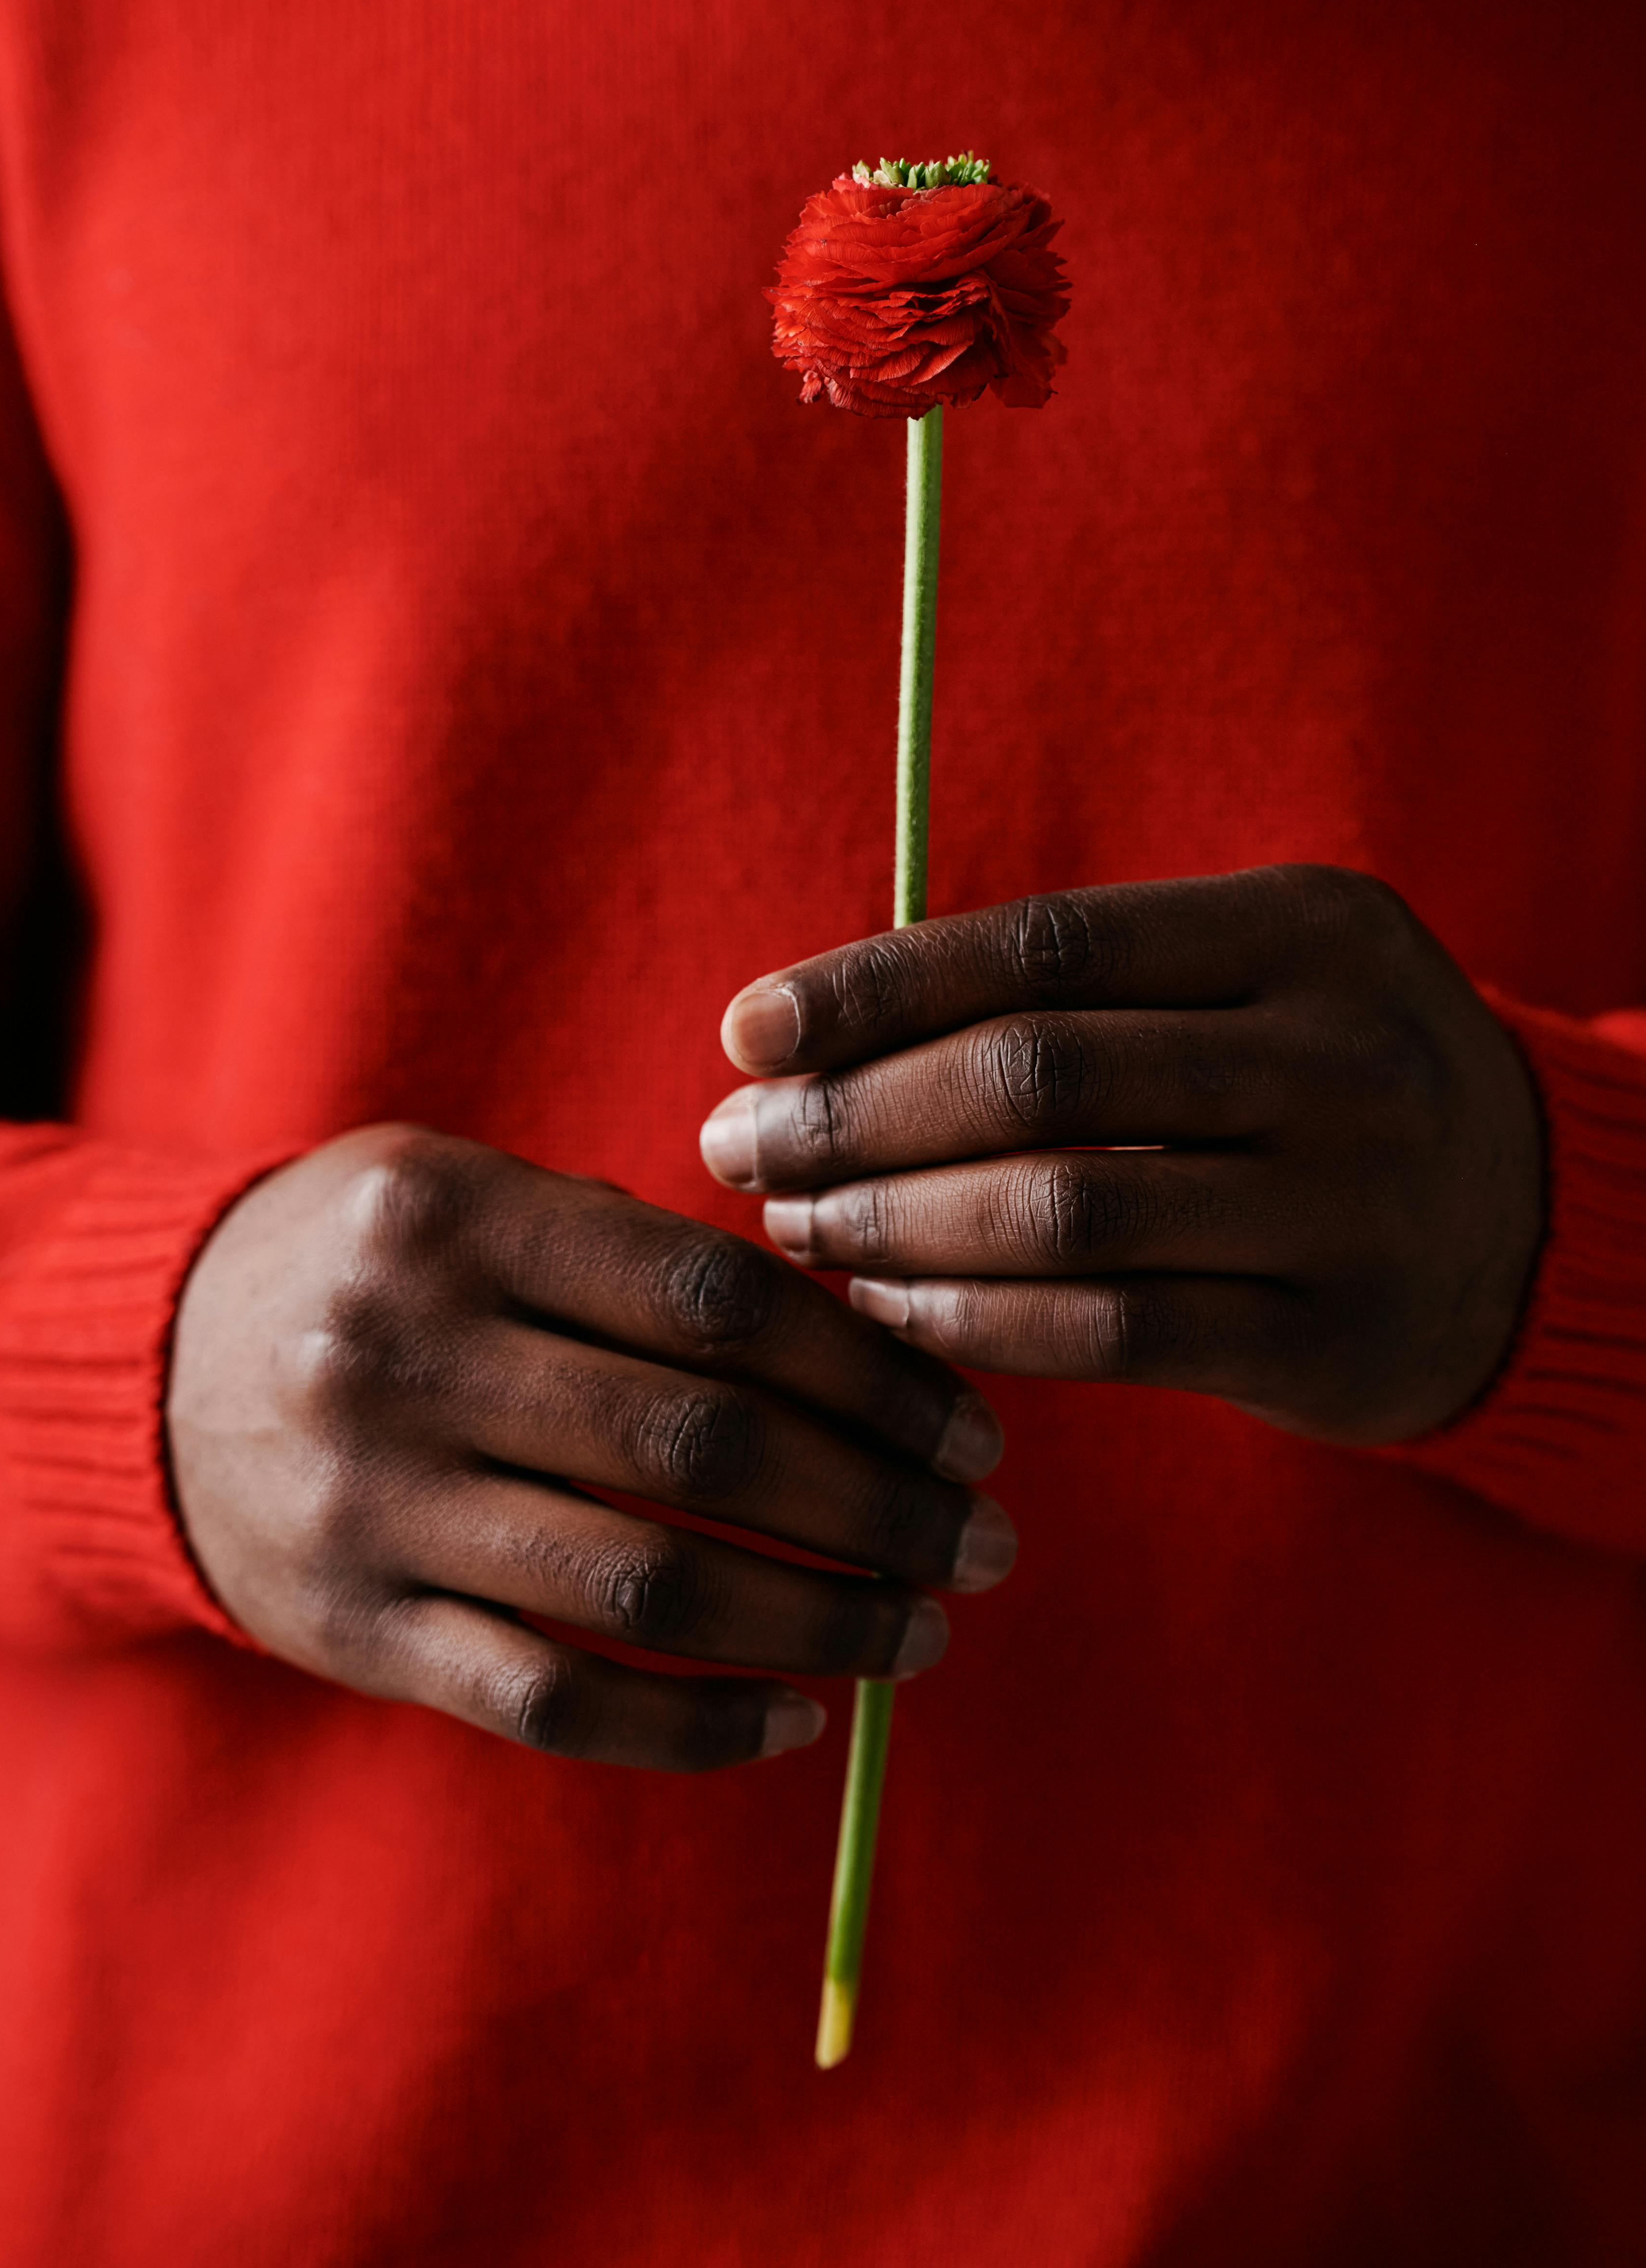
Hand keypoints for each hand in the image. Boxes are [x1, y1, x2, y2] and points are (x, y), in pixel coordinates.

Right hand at [167, 1128, 1012, 1771]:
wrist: (149, 1366)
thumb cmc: (375, 1270)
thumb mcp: (476, 1199)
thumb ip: (639, 1259)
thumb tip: (869, 1358)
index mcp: (456, 1217)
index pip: (720, 1302)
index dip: (874, 1372)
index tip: (972, 1430)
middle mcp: (403, 1355)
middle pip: (702, 1448)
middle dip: (879, 1507)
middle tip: (984, 1543)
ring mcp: (371, 1504)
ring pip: (643, 1588)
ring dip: (815, 1621)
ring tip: (920, 1632)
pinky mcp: (354, 1631)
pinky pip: (552, 1702)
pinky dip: (693, 1725)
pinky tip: (797, 1718)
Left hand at [700, 866, 1544, 1446]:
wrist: (1530, 1227)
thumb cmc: (1314, 1086)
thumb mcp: (1246, 984)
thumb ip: (1075, 992)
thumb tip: (820, 1038)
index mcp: (1305, 928)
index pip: (1044, 946)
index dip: (876, 989)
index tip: (746, 1031)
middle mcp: (1340, 1055)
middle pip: (1037, 1078)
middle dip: (855, 1116)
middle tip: (737, 1148)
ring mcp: (1347, 1204)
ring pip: (1062, 1212)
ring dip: (895, 1227)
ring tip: (797, 1230)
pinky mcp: (1329, 1339)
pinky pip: (1108, 1332)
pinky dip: (974, 1322)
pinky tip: (888, 1312)